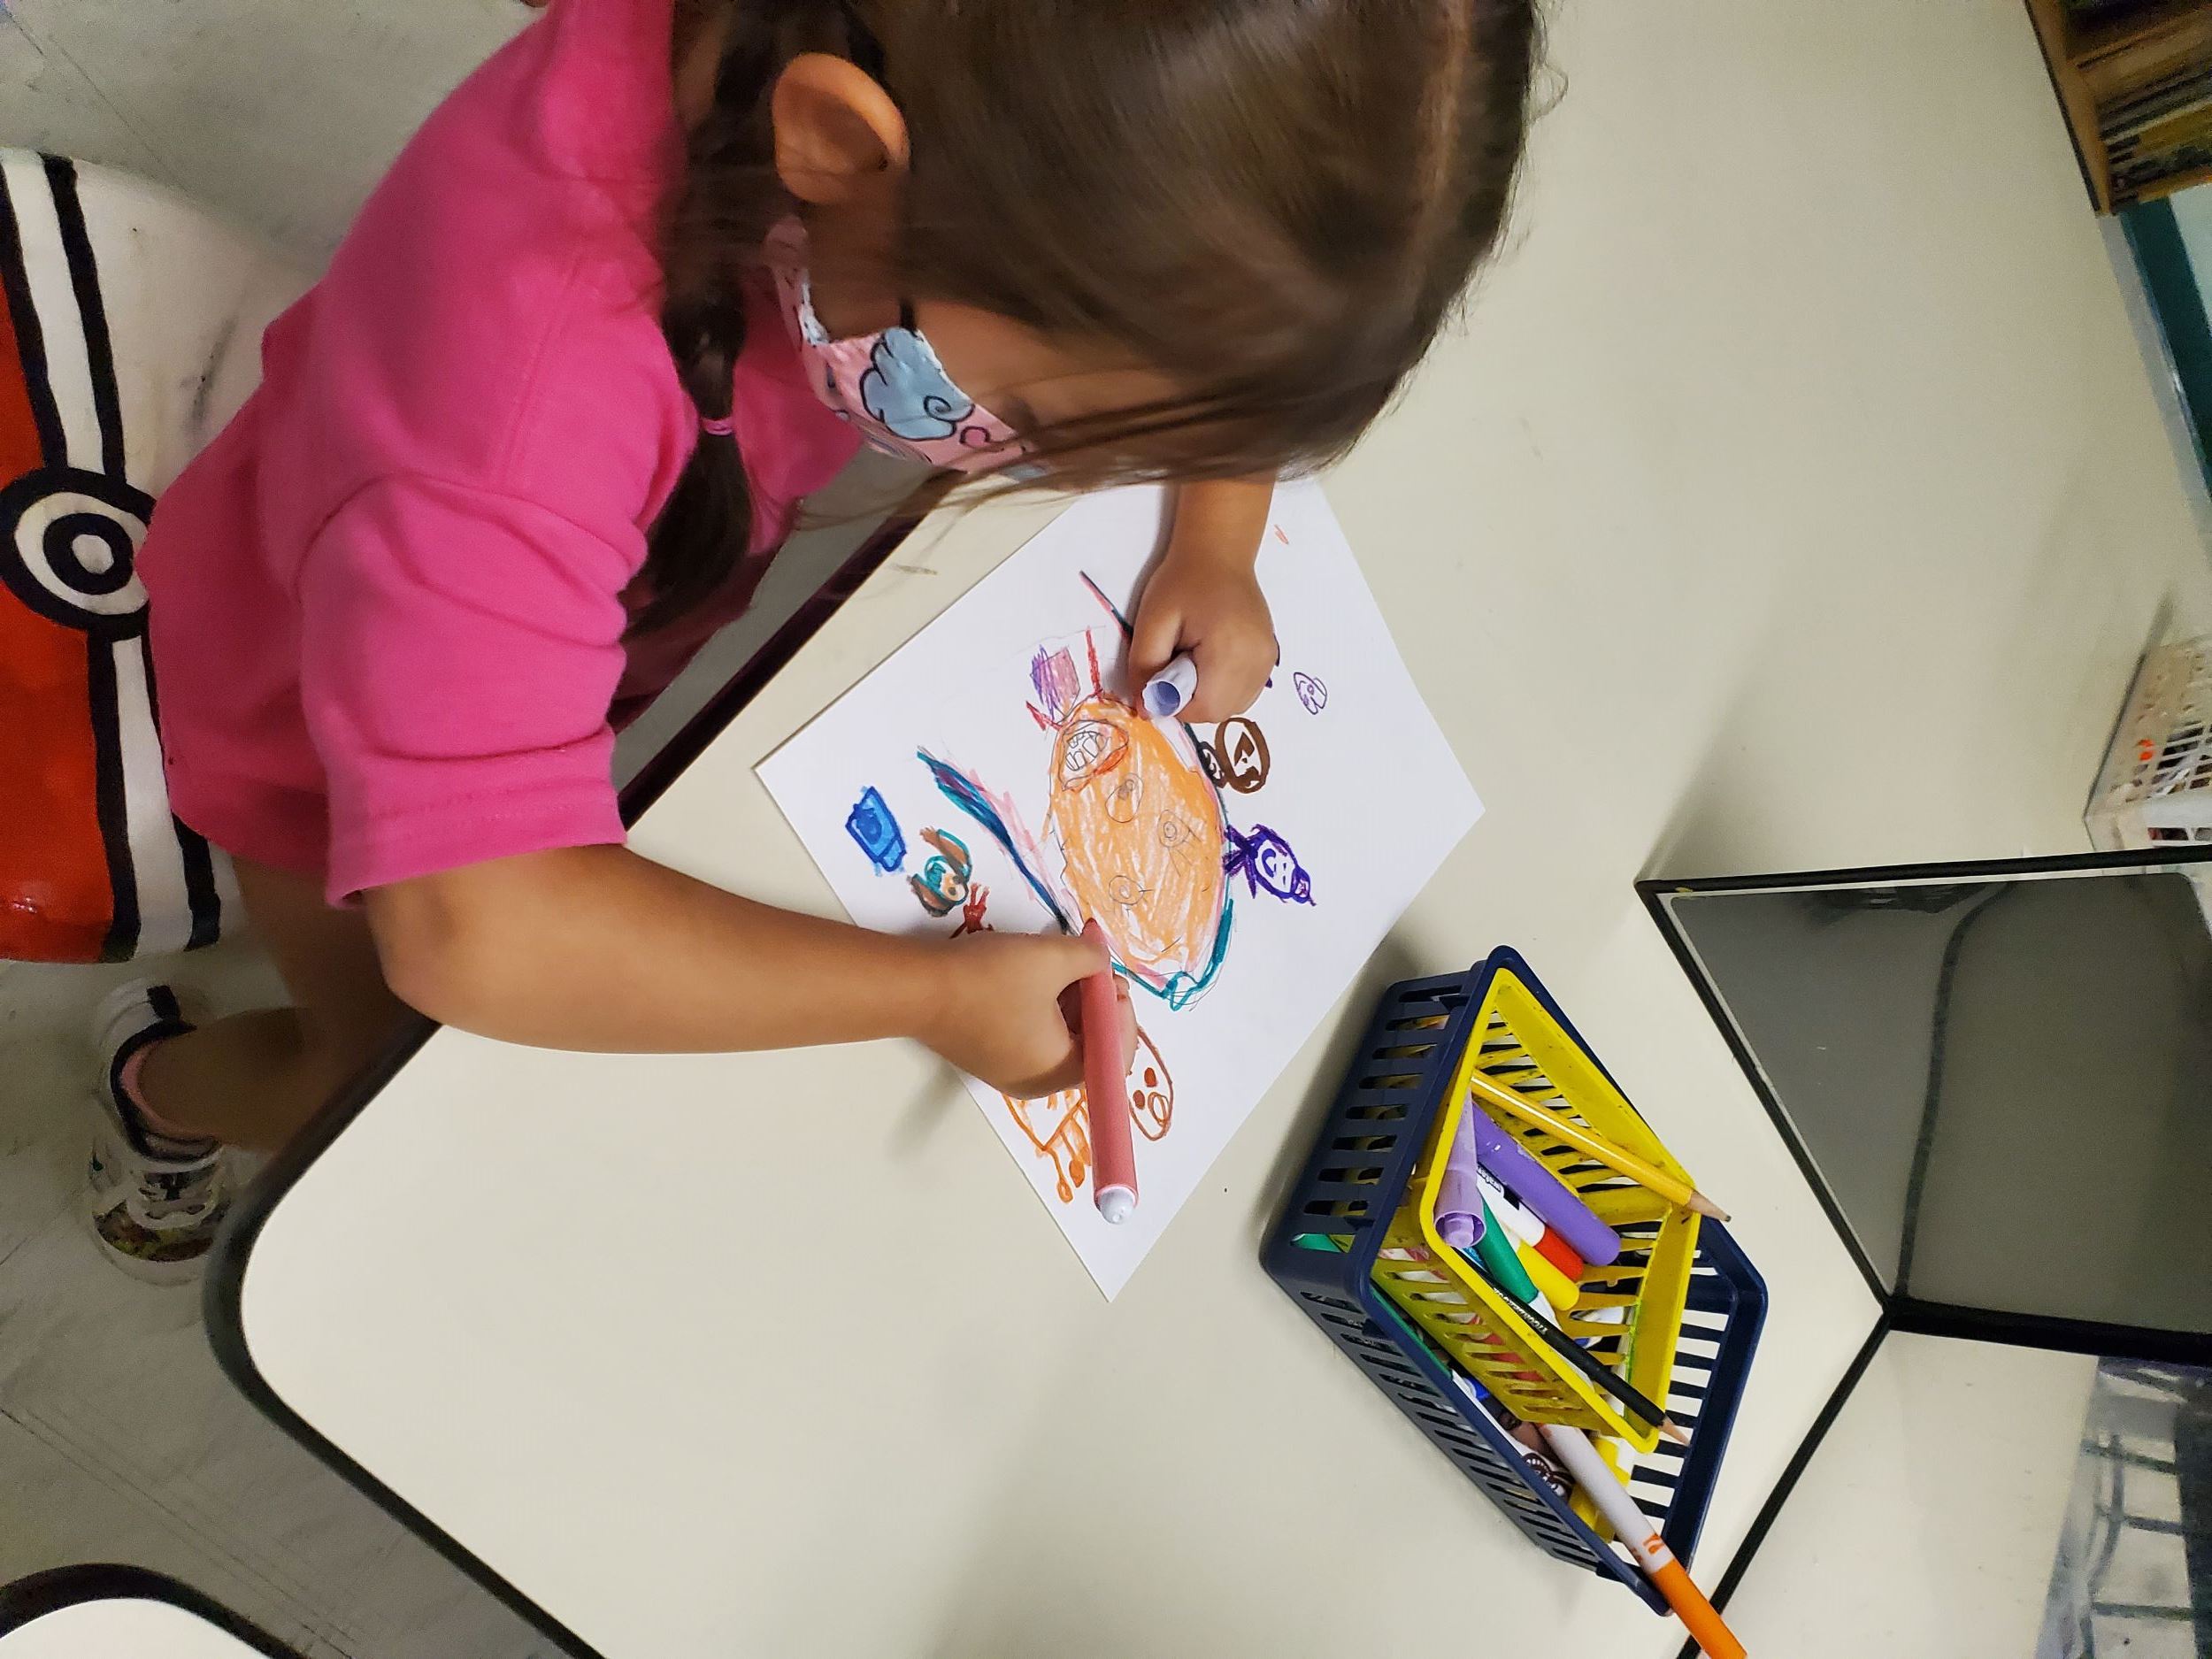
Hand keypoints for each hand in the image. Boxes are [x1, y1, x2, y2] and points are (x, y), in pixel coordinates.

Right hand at [932, 928, 1132, 1097]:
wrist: (917, 988)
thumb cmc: (991, 978)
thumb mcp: (1054, 958)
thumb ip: (1093, 959)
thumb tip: (1102, 960)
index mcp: (1060, 1072)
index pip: (1116, 1055)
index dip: (1121, 1014)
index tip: (1109, 977)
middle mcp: (1038, 1083)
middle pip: (1089, 1047)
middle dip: (1095, 1004)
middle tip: (1086, 966)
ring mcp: (1010, 1072)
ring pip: (1060, 1039)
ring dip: (1069, 1002)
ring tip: (1055, 965)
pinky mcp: (989, 1056)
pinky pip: (1031, 1036)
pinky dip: (1042, 1009)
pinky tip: (1028, 976)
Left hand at [1128, 477, 1277, 721]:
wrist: (1219, 553)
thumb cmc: (1182, 582)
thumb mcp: (1152, 622)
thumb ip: (1145, 667)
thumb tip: (1146, 708)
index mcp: (1230, 651)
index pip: (1205, 709)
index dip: (1176, 705)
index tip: (1160, 678)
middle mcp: (1258, 661)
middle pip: (1221, 712)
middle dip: (1191, 701)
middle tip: (1175, 665)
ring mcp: (1268, 660)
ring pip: (1234, 706)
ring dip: (1208, 697)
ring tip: (1193, 660)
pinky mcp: (1270, 657)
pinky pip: (1245, 692)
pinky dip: (1223, 689)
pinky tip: (1210, 661)